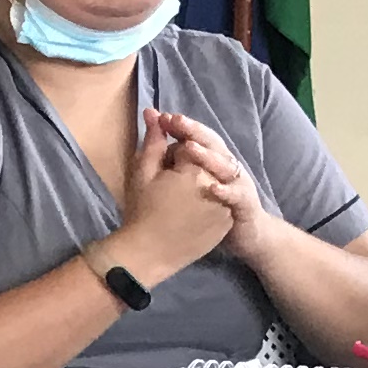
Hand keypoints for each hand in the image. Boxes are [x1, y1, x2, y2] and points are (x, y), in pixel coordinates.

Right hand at [113, 111, 255, 279]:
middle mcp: (217, 183)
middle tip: (164, 182)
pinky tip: (187, 209)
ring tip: (175, 196)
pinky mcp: (225, 223)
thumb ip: (154, 141)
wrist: (148, 255)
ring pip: (214, 181)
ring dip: (199, 181)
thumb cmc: (141, 212)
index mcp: (197, 168)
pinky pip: (219, 202)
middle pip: (205, 162)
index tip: (157, 162)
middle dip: (187, 164)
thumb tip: (153, 112)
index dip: (172, 152)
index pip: (190, 146)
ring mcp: (225, 205)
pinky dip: (207, 200)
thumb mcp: (143, 173)